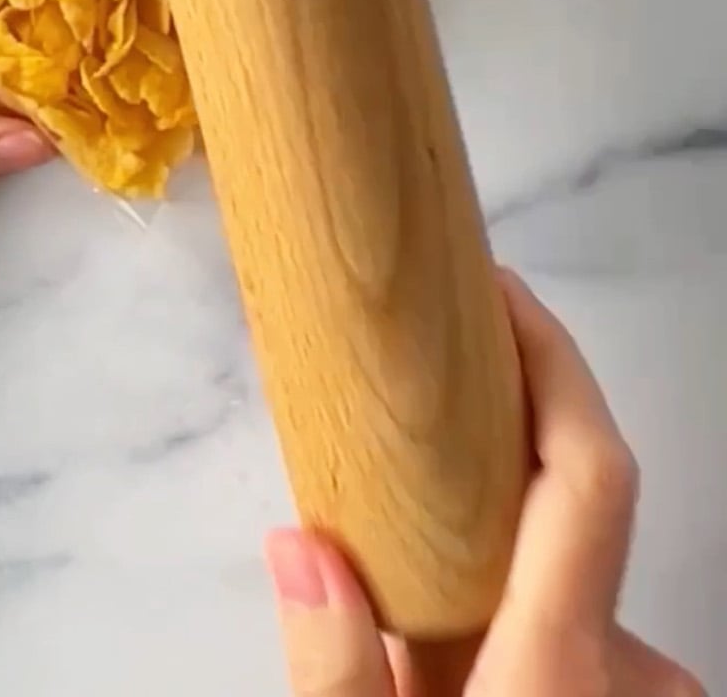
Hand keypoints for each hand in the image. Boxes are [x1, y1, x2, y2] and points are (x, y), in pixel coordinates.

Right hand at [265, 275, 703, 695]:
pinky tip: (459, 658)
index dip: (552, 359)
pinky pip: (583, 622)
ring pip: (567, 572)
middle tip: (390, 465)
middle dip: (486, 469)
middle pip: (564, 511)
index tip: (495, 288)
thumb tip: (296, 545)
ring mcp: (648, 688)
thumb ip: (335, 668)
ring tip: (406, 607)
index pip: (589, 467)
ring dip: (497, 555)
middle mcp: (630, 667)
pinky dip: (519, 608)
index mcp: (562, 667)